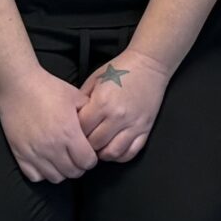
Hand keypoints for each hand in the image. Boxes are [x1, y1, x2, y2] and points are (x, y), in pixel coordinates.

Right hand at [0, 66, 98, 184]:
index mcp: (69, 133)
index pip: (87, 162)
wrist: (18, 86)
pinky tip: (46, 161)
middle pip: (73, 173)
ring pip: (55, 178)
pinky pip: (35, 176)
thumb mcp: (75, 96)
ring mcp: (35, 153)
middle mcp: (52, 147)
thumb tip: (99, 125)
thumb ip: (89, 113)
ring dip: (62, 171)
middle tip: (76, 156)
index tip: (88, 152)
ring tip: (62, 160)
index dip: (91, 159)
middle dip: (79, 166)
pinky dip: (42, 173)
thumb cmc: (48, 89)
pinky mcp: (20, 154)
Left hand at [76, 47, 172, 163]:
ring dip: (102, 154)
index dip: (74, 133)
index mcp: (102, 102)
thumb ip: (82, 100)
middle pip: (94, 144)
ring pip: (112, 153)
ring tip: (97, 148)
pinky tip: (113, 149)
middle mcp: (117, 116)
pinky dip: (119, 156)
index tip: (72, 132)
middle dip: (86, 145)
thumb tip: (71, 119)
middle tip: (82, 142)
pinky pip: (130, 153)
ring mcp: (133, 124)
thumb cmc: (121, 70)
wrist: (149, 64)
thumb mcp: (95, 79)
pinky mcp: (145, 129)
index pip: (81, 130)